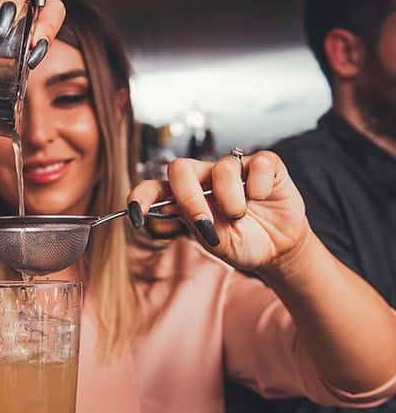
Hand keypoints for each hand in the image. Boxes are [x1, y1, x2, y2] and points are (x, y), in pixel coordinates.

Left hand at [127, 151, 311, 271]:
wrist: (277, 248)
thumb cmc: (241, 242)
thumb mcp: (214, 241)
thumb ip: (193, 224)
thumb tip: (168, 208)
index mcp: (184, 196)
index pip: (153, 188)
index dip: (139, 197)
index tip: (135, 216)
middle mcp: (204, 177)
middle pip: (180, 167)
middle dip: (188, 197)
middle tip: (203, 222)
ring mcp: (233, 168)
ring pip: (222, 168)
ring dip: (230, 199)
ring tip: (240, 216)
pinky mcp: (264, 164)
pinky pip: (257, 164)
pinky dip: (259, 186)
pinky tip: (262, 197)